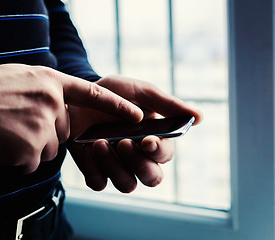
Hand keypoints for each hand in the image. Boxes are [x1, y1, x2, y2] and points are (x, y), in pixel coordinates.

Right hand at [0, 64, 142, 173]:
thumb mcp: (25, 76)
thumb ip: (49, 90)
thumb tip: (60, 108)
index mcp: (52, 83)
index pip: (94, 94)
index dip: (117, 106)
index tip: (138, 115)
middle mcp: (52, 103)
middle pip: (64, 132)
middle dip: (46, 132)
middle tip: (20, 122)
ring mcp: (42, 126)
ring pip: (48, 149)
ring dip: (30, 145)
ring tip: (8, 130)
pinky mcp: (31, 148)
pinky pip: (32, 162)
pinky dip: (18, 157)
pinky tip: (3, 142)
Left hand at [67, 75, 202, 192]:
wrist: (80, 95)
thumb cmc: (115, 93)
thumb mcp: (141, 92)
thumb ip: (168, 105)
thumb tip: (199, 117)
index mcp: (153, 139)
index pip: (165, 155)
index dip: (159, 152)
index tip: (147, 140)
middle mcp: (138, 157)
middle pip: (151, 177)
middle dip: (139, 163)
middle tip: (123, 142)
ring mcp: (116, 166)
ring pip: (127, 184)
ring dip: (115, 167)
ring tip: (100, 143)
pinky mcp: (95, 169)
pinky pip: (99, 183)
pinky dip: (96, 171)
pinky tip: (90, 151)